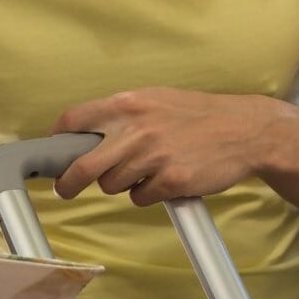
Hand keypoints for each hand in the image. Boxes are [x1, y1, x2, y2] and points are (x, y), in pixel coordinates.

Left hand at [54, 88, 283, 206]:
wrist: (245, 130)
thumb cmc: (197, 115)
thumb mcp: (156, 99)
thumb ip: (121, 113)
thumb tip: (83, 133)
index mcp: (129, 104)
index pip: (74, 120)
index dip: (57, 140)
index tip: (53, 152)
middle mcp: (137, 129)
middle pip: (82, 165)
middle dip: (68, 183)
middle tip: (65, 188)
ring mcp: (154, 157)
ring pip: (111, 185)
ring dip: (121, 183)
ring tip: (146, 169)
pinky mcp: (172, 181)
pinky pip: (139, 198)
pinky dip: (146, 194)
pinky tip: (164, 179)